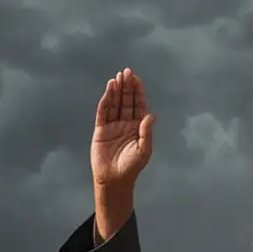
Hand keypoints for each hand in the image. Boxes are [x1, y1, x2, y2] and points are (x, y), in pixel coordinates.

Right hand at [90, 67, 155, 186]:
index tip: (136, 78)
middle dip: (126, 86)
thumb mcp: (144, 149)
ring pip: (114, 103)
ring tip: (117, 77)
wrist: (114, 179)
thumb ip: (146, 131)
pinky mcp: (101, 130)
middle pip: (126, 100)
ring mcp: (113, 125)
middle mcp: (125, 123)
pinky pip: (103, 112)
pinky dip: (105, 101)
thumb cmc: (132, 167)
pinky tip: (108, 90)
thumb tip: (151, 114)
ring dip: (116, 90)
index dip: (137, 91)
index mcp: (137, 126)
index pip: (138, 104)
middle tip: (126, 72)